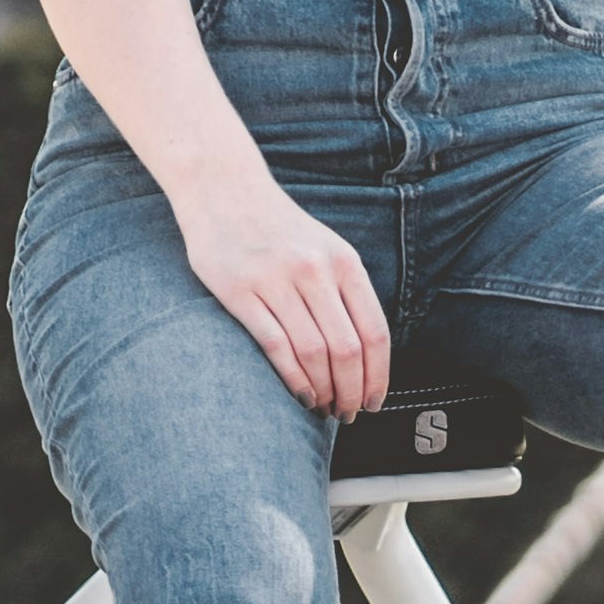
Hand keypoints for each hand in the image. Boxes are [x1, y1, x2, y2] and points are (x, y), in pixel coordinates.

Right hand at [179, 176, 388, 417]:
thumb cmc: (278, 229)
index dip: (380, 375)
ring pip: (314, 352)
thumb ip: (345, 292)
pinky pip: (276, 346)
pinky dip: (294, 379)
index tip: (376, 401)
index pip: (375, 332)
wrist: (223, 190)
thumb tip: (366, 353)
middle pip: (348, 349)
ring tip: (326, 407)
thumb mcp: (326, 249)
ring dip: (325, 390)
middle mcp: (315, 271)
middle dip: (354, 391)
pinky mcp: (239, 291)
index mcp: (344, 262)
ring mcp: (277, 280)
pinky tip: (301, 394)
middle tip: (349, 413)